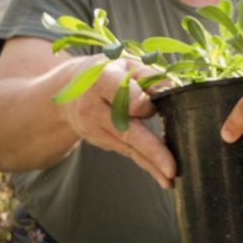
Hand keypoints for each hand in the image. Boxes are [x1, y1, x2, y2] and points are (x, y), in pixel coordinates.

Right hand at [61, 56, 175, 187]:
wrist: (70, 89)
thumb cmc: (108, 72)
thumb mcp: (127, 64)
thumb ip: (150, 75)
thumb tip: (171, 90)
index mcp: (101, 80)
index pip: (128, 99)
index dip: (146, 104)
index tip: (154, 102)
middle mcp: (93, 107)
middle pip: (127, 131)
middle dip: (152, 151)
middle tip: (171, 169)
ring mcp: (93, 128)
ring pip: (129, 148)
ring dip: (152, 164)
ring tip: (170, 179)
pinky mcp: (100, 141)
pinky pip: (128, 152)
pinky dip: (146, 165)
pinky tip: (162, 178)